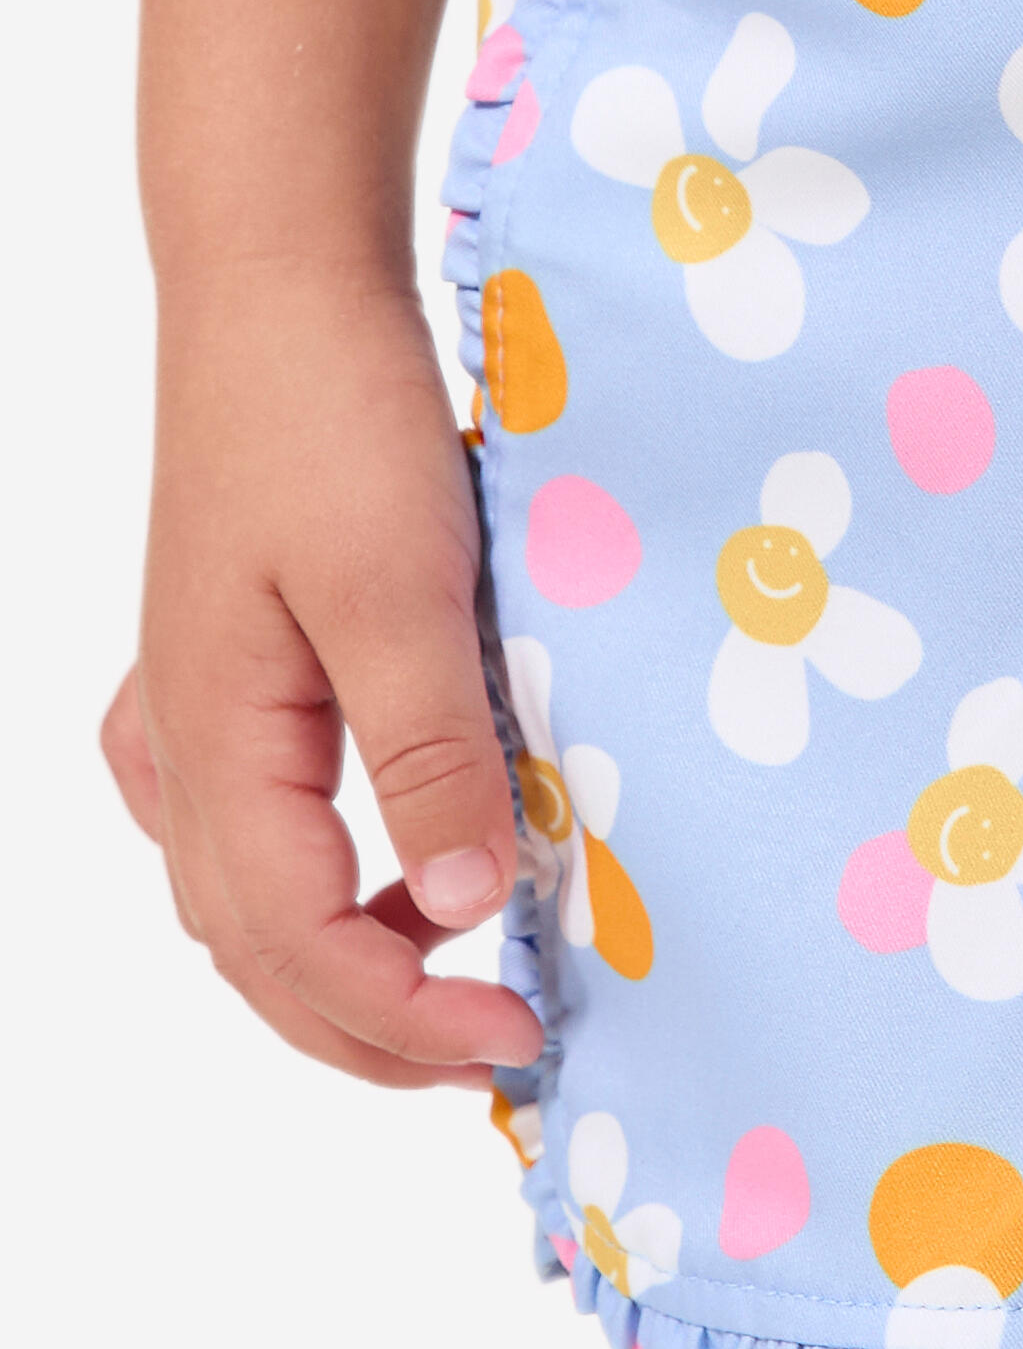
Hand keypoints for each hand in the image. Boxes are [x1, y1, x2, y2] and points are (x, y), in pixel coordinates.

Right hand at [109, 267, 543, 1088]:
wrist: (279, 295)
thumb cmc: (335, 424)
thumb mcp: (404, 591)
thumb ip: (431, 751)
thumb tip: (469, 902)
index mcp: (216, 743)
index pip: (297, 945)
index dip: (403, 1018)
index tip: (516, 1041)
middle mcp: (180, 746)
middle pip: (258, 948)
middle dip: (372, 1025)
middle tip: (499, 1054)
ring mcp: (188, 708)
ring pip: (248, 894)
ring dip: (343, 964)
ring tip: (460, 981)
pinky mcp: (222, 670)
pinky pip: (249, 823)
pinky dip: (320, 882)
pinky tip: (391, 875)